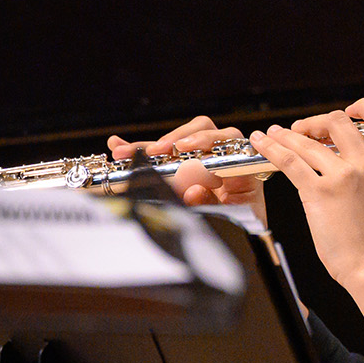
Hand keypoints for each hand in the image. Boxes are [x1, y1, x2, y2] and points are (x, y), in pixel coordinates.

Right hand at [108, 116, 266, 226]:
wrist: (243, 231)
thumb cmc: (243, 221)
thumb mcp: (234, 217)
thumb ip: (214, 204)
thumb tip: (193, 191)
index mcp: (243, 166)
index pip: (228, 140)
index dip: (205, 139)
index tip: (184, 148)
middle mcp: (224, 156)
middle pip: (201, 131)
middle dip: (174, 139)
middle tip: (155, 150)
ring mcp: (204, 159)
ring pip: (177, 141)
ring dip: (150, 145)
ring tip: (125, 151)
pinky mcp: (186, 165)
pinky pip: (164, 154)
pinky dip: (142, 150)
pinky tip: (119, 147)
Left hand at [248, 98, 363, 334]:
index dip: (363, 107)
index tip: (349, 112)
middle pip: (338, 121)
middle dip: (316, 122)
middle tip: (305, 130)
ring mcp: (342, 177)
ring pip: (308, 141)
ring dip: (286, 134)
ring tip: (273, 134)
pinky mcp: (318, 192)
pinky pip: (290, 162)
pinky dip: (273, 149)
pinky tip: (263, 144)